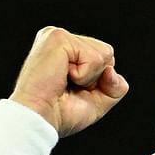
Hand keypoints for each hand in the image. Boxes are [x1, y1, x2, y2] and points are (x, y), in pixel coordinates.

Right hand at [9, 27, 128, 136]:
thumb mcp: (97, 102)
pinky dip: (84, 76)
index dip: (99, 82)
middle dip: (96, 79)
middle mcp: (61, 39)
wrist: (39, 120)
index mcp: (67, 50)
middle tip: (69, 88)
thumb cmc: (59, 114)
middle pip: (108, 54)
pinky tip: (62, 77)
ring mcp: (58, 35)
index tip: (73, 91)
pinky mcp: (58, 38)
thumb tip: (112, 70)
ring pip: (105, 54)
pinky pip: (94, 58)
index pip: (105, 59)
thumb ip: (115, 87)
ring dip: (89, 77)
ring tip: (64, 82)